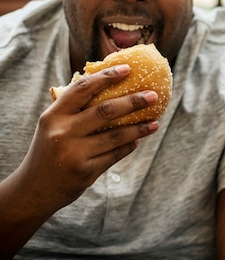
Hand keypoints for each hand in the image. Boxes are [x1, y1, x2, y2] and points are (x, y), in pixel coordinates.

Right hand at [0, 64, 159, 259]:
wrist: (34, 189)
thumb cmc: (49, 150)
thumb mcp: (52, 126)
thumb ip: (74, 110)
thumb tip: (111, 87)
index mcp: (53, 116)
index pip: (82, 89)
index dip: (106, 77)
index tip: (127, 69)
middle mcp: (63, 133)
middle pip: (105, 111)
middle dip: (133, 102)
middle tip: (153, 96)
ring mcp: (75, 154)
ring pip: (116, 136)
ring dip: (139, 128)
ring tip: (155, 122)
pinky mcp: (86, 172)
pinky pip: (115, 155)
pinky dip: (129, 146)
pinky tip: (138, 139)